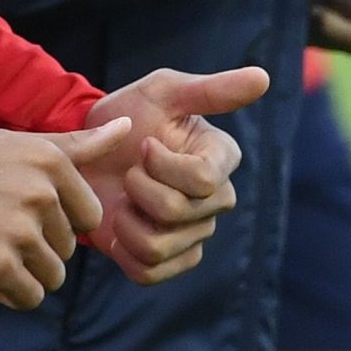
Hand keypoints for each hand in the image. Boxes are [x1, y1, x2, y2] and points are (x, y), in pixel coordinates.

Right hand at [0, 119, 136, 309]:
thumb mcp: (16, 144)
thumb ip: (77, 145)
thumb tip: (129, 130)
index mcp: (50, 161)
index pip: (87, 215)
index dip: (56, 219)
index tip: (20, 207)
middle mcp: (40, 194)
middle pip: (68, 247)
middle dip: (37, 246)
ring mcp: (19, 231)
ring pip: (52, 276)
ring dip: (24, 271)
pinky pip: (29, 296)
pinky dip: (7, 291)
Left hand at [82, 67, 271, 282]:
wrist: (87, 153)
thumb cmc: (126, 116)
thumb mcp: (162, 92)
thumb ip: (212, 90)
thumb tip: (263, 77)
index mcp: (221, 159)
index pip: (202, 180)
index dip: (161, 164)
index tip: (144, 143)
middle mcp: (216, 199)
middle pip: (176, 212)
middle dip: (137, 187)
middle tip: (128, 171)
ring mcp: (194, 234)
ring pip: (157, 246)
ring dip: (125, 219)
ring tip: (122, 198)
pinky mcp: (169, 261)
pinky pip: (147, 272)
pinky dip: (122, 249)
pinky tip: (118, 225)